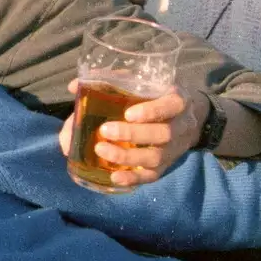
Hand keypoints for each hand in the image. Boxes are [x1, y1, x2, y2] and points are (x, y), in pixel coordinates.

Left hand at [58, 79, 207, 187]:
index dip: (152, 111)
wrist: (186, 118)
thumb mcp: (143, 84)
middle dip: (133, 134)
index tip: (128, 114)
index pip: (172, 105)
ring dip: (128, 156)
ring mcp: (175, 149)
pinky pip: (152, 175)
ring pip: (156, 157)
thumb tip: (75, 86)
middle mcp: (182, 126)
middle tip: (105, 130)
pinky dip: (133, 178)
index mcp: (178, 101)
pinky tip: (114, 177)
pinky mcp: (166, 165)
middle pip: (163, 134)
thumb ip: (113, 82)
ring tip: (101, 150)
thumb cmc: (156, 97)